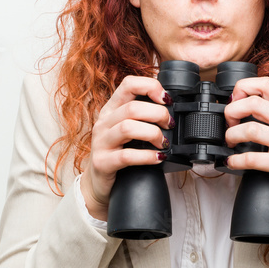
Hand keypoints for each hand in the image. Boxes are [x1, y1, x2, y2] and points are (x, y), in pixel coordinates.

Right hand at [79, 76, 172, 220]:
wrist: (97, 183)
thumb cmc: (118, 152)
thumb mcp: (127, 129)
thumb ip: (142, 116)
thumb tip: (171, 109)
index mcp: (111, 109)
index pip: (128, 84)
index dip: (150, 86)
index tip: (167, 99)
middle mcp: (104, 122)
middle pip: (132, 108)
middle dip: (158, 114)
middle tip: (169, 125)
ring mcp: (101, 143)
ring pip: (128, 128)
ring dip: (153, 134)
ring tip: (163, 144)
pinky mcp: (103, 163)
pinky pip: (126, 156)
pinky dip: (147, 157)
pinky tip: (157, 158)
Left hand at [224, 77, 268, 213]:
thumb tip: (244, 106)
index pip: (266, 84)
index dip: (244, 87)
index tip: (234, 100)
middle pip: (254, 102)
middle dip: (232, 111)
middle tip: (229, 123)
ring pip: (250, 129)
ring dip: (231, 135)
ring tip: (230, 142)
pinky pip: (252, 158)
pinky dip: (236, 160)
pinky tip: (232, 162)